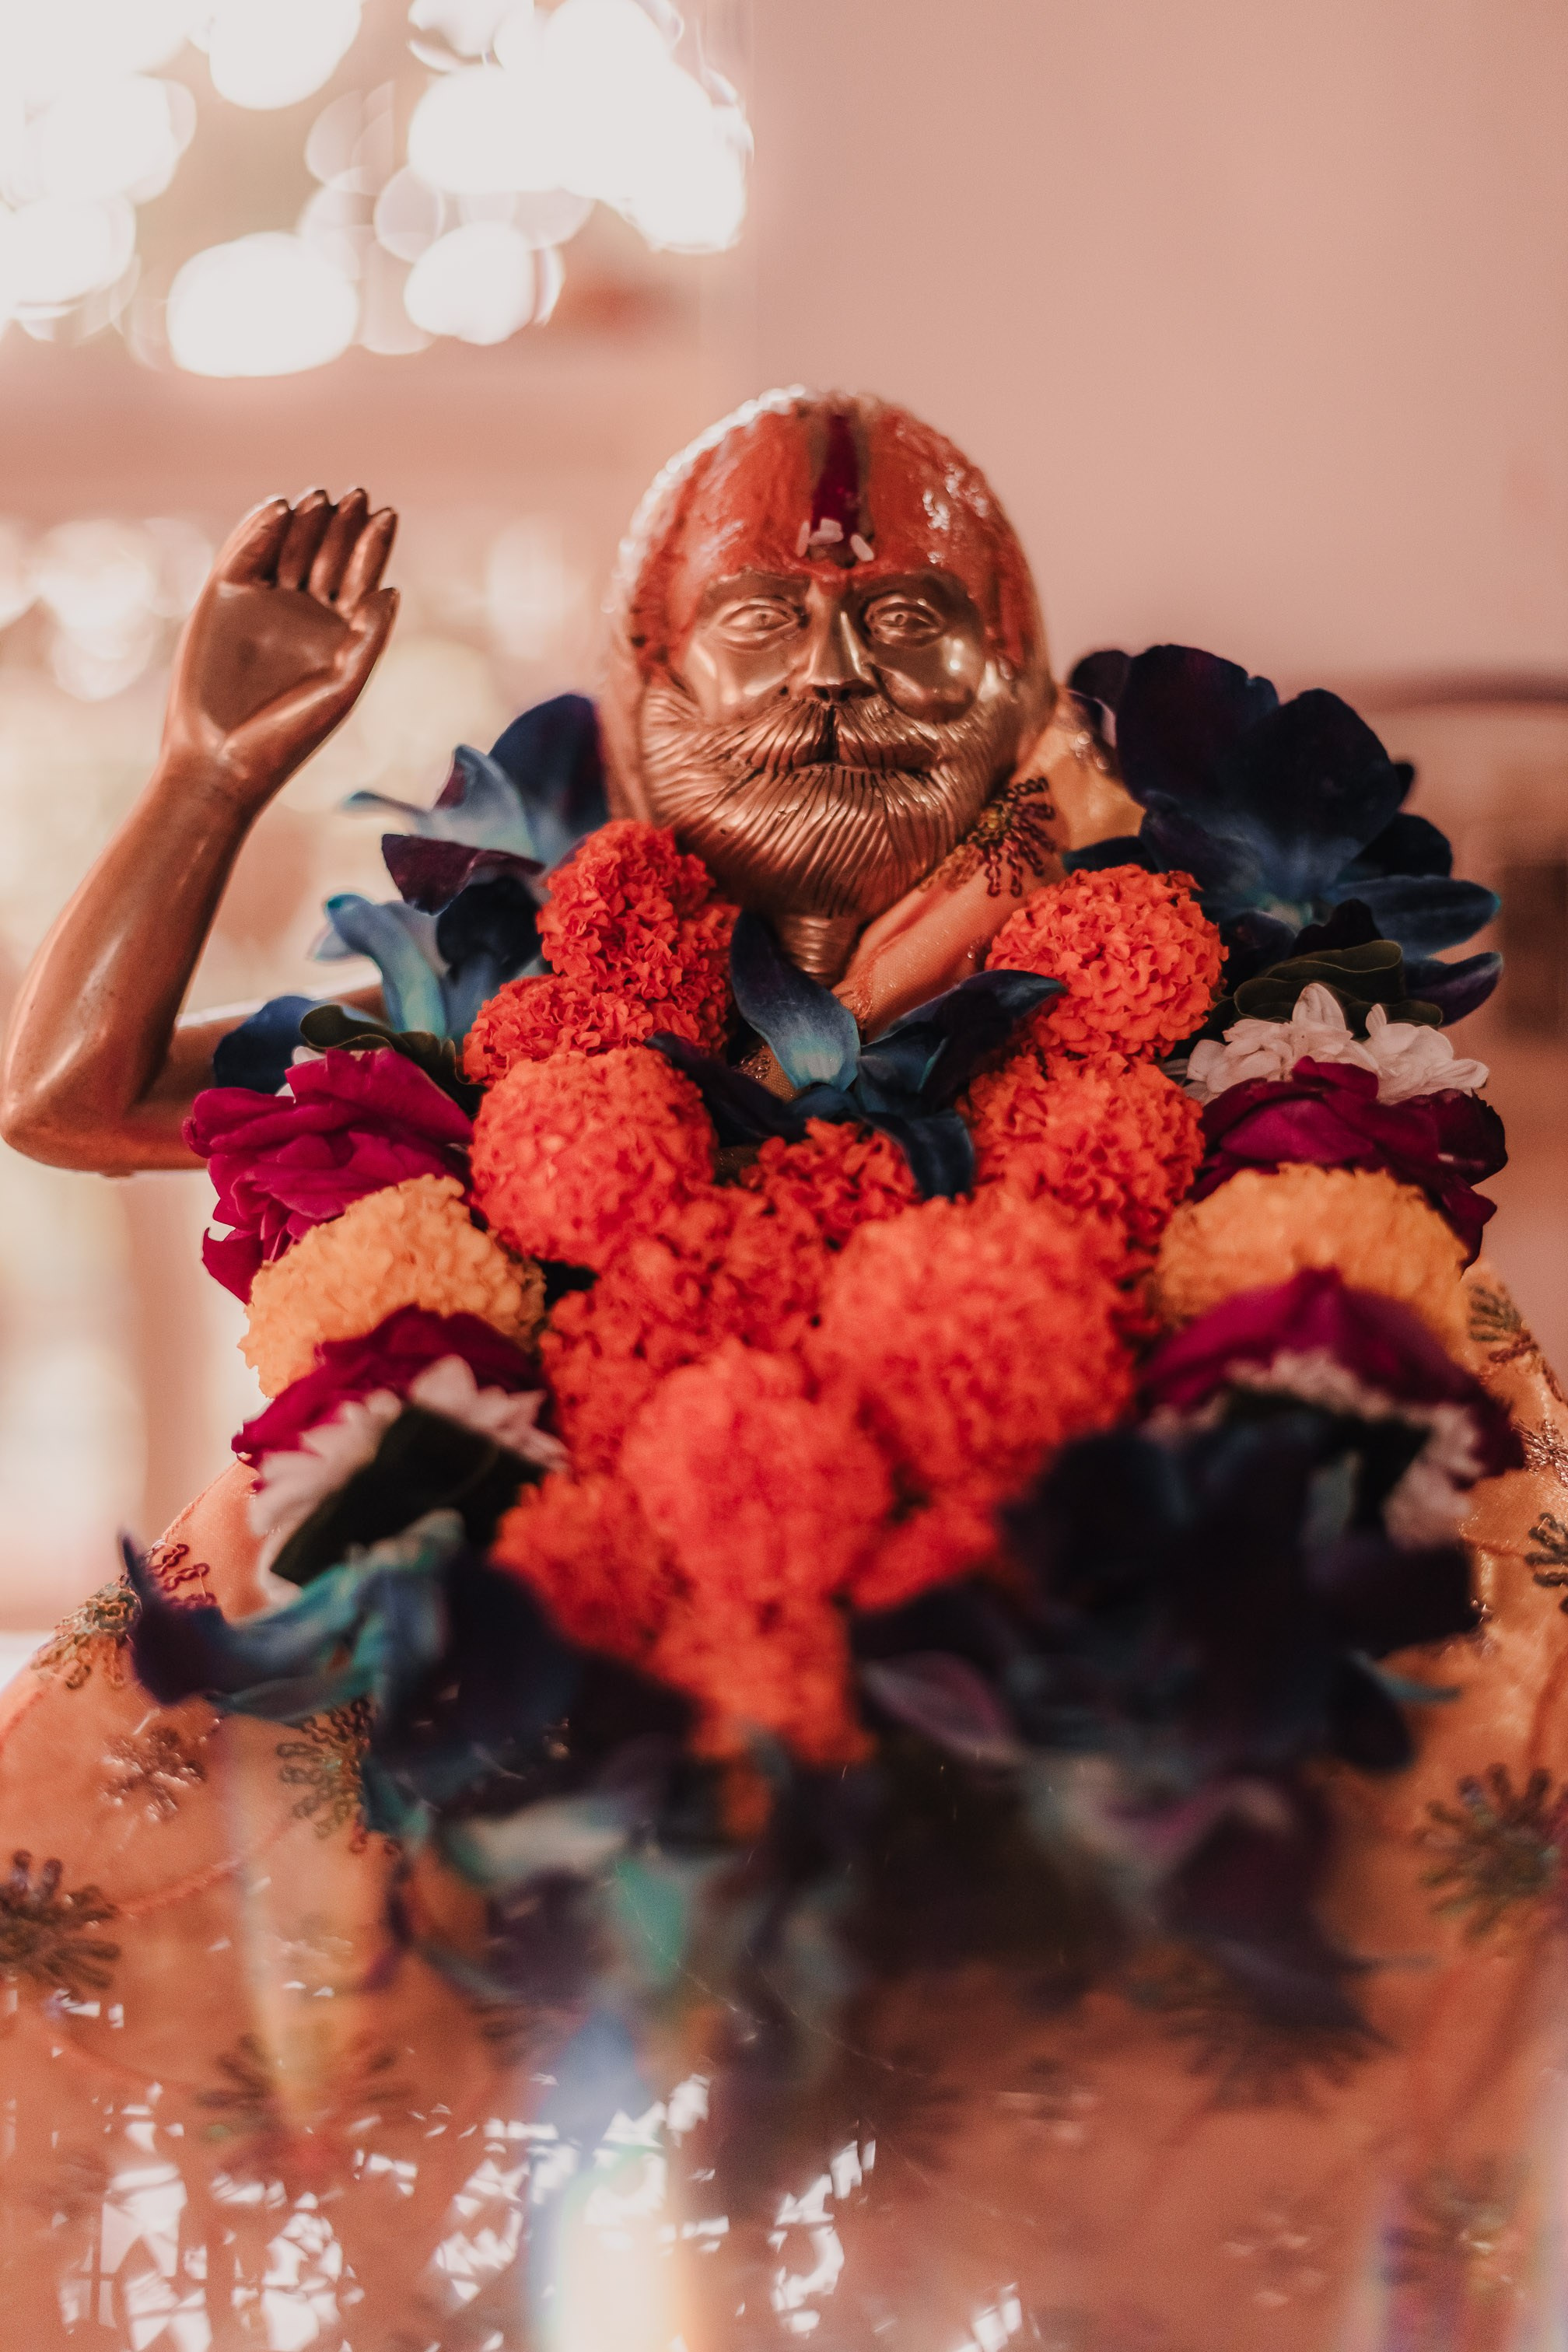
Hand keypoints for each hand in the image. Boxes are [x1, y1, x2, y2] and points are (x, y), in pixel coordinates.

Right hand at [161, 488, 397, 803]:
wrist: (222, 759)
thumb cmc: (289, 736)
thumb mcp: (341, 689)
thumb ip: (367, 640)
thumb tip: (390, 590)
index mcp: (340, 631)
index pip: (361, 575)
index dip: (373, 543)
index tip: (387, 514)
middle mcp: (303, 610)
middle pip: (326, 552)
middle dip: (341, 524)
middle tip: (356, 498)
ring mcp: (263, 600)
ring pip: (287, 545)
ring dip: (304, 521)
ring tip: (320, 500)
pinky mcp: (223, 596)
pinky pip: (244, 554)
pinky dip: (259, 530)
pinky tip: (279, 510)